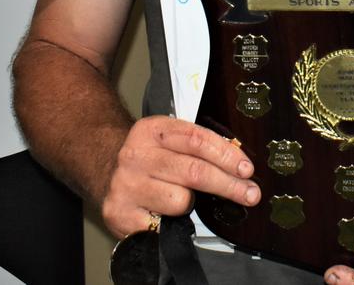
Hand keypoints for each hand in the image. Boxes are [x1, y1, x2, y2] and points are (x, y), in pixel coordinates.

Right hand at [102, 116, 260, 237]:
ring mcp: (126, 184)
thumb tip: (239, 163)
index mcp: (153, 129)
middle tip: (250, 193)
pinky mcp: (119, 213)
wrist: (103, 168)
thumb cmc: (149, 155)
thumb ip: (198, 144)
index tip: (247, 169)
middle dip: (228, 185)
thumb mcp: (168, 138)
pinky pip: (161, 225)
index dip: (227, 155)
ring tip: (182, 198)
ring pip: (180, 200)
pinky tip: (165, 215)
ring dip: (191, 203)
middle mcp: (137, 155)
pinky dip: (170, 223)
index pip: (197, 139)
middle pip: (194, 171)